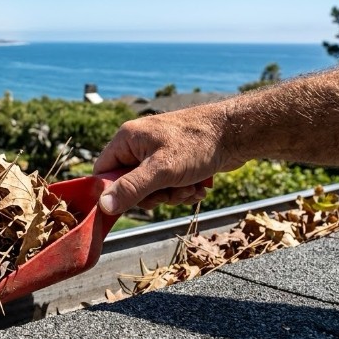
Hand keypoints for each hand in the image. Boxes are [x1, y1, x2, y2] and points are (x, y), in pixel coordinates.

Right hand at [93, 104, 242, 214]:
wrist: (236, 133)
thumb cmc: (198, 144)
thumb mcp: (161, 171)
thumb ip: (131, 189)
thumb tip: (103, 205)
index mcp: (127, 139)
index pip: (103, 171)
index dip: (113, 191)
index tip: (131, 202)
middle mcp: (139, 144)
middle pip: (129, 185)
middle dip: (154, 195)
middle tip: (172, 190)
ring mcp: (157, 153)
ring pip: (152, 189)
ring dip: (172, 194)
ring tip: (190, 185)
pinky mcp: (174, 161)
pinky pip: (168, 185)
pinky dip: (183, 190)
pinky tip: (198, 185)